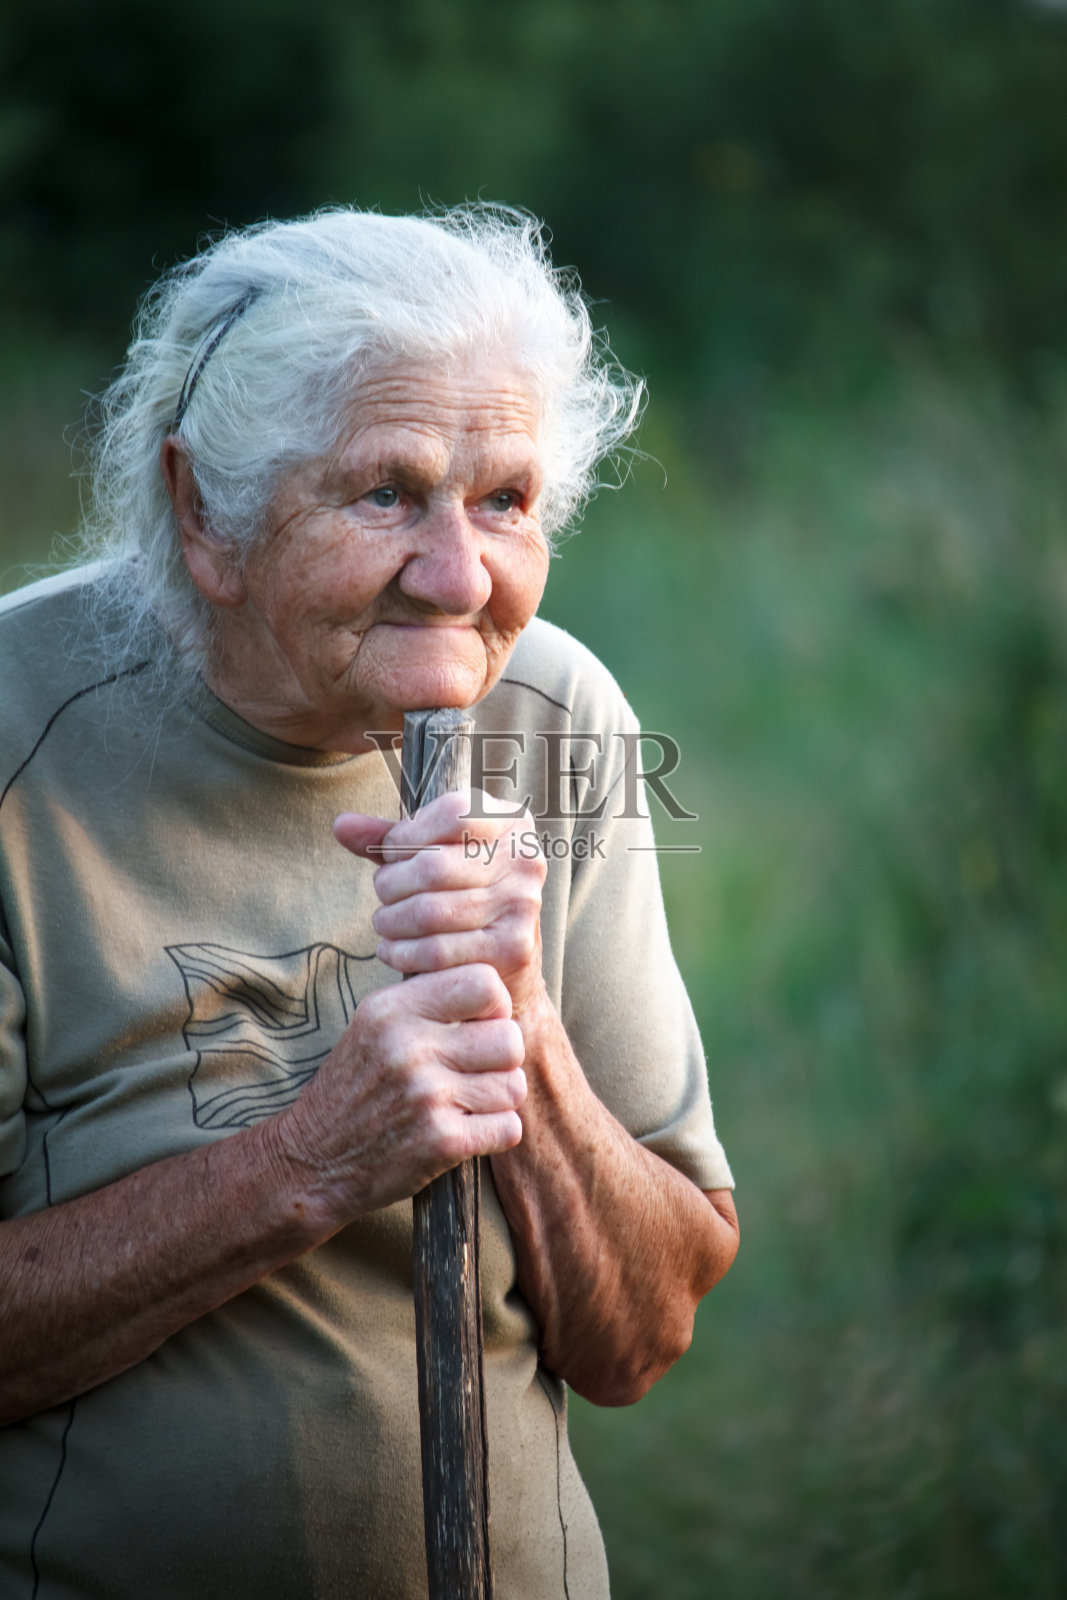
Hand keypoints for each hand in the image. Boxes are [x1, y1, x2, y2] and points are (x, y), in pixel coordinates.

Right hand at [273, 962, 525, 1221]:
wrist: (312, 1160)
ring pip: (514, 1085)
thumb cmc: (355, 1089)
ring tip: (470, 1102)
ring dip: (500, 1099)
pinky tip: (468, 1131)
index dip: (495, 1007)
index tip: (479, 1027)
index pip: (485, 983)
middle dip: (503, 1058)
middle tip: (480, 1072)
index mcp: (392, 1009)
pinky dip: (496, 1133)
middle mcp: (408, 1047)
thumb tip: (493, 984)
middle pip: (509, 1037)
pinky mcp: (440, 1141)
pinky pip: (509, 1127)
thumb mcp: (373, 1026)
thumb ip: (426, 1000)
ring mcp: (426, 1095)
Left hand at [334, 791, 548, 1017]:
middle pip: (432, 865)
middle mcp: (525, 860)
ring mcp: (522, 905)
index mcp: (512, 824)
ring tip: (385, 922)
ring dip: (391, 920)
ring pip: (429, 911)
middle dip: (391, 883)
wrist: (506, 968)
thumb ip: (391, 839)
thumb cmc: (463, 900)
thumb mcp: (432, 857)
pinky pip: (435, 950)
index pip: (453, 812)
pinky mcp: (512, 948)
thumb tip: (341, 825)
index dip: (408, 835)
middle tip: (384, 895)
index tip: (394, 854)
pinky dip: (401, 952)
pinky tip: (393, 949)